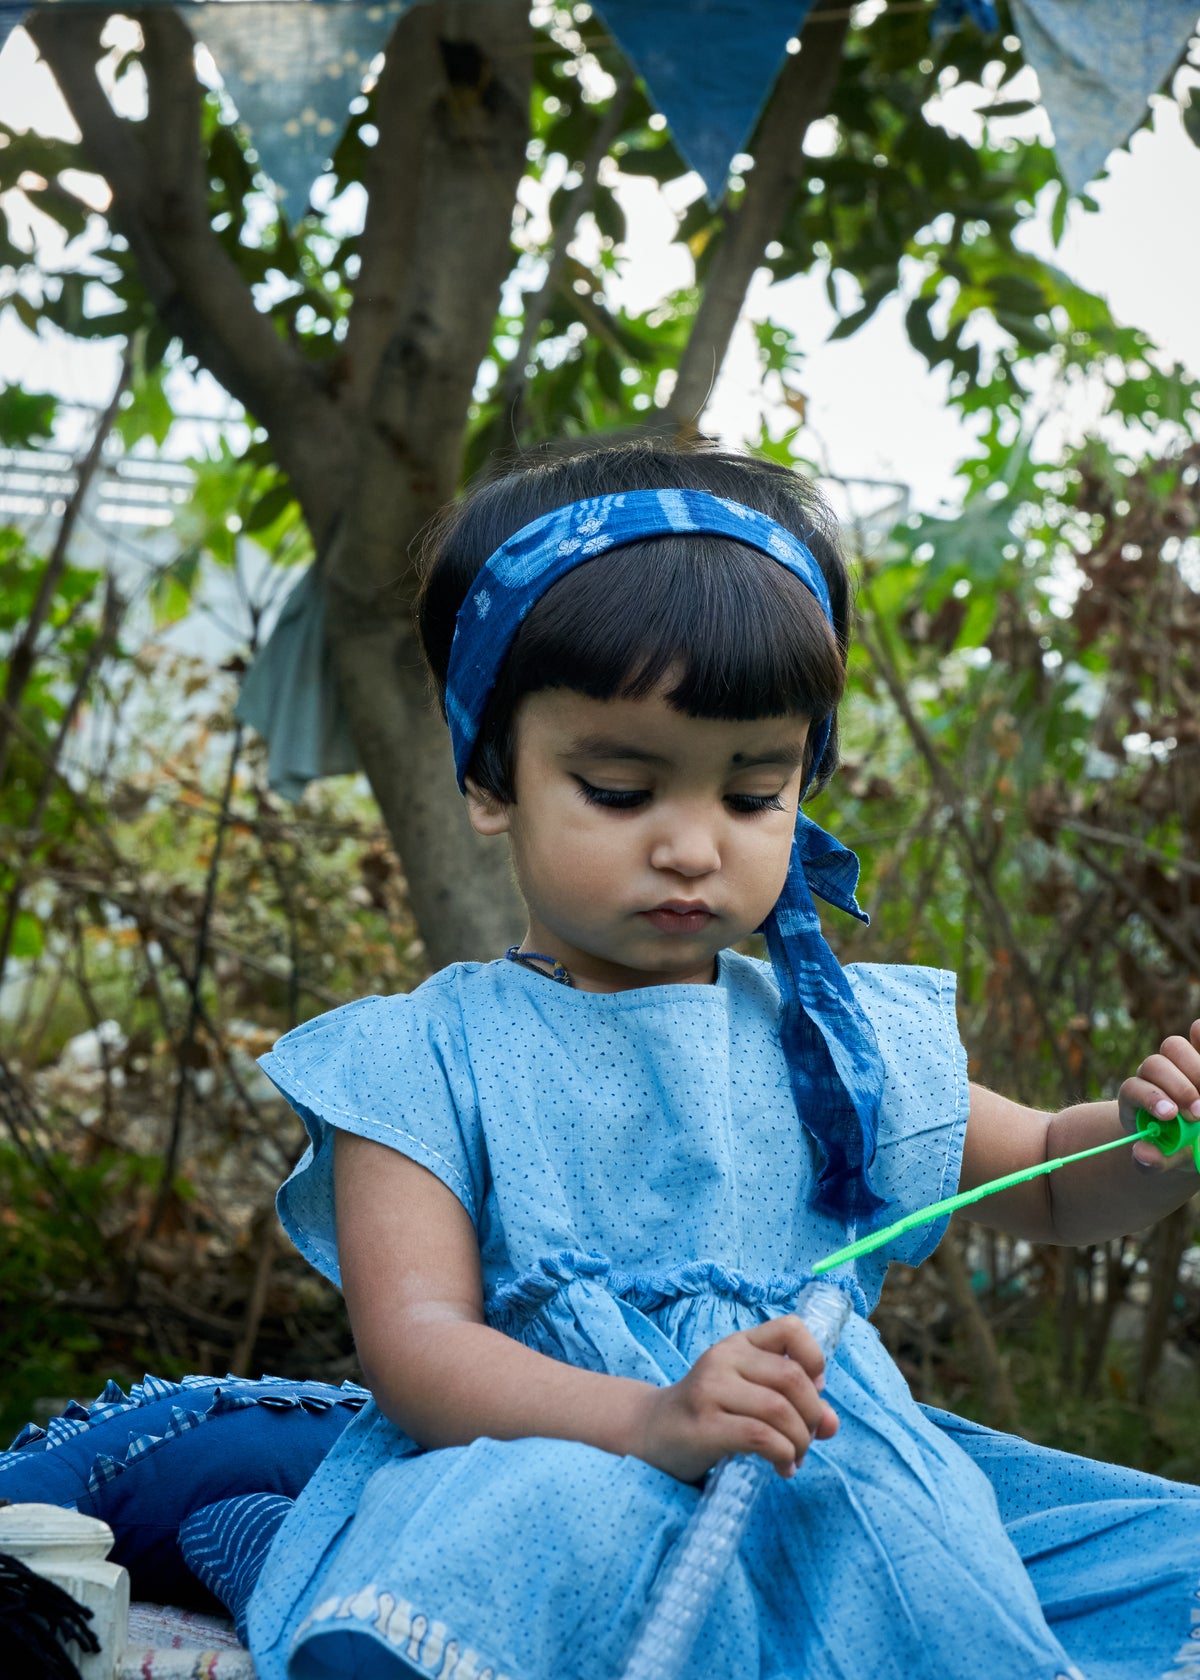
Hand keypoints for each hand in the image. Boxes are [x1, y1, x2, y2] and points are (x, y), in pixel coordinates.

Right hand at [634, 1315, 836, 1484]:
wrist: (652, 1432)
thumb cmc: (709, 1412)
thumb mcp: (750, 1396)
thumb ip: (792, 1403)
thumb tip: (832, 1423)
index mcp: (739, 1343)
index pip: (790, 1328)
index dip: (814, 1358)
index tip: (815, 1389)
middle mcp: (724, 1358)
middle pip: (793, 1378)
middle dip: (812, 1415)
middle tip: (809, 1440)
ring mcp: (710, 1389)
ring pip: (779, 1409)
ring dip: (799, 1441)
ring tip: (795, 1458)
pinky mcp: (704, 1425)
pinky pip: (760, 1436)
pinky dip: (782, 1455)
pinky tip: (782, 1467)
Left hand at [1119, 1021, 1199, 1168]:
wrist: (1192, 1137)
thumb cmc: (1178, 1146)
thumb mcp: (1168, 1157)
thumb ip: (1154, 1160)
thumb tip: (1142, 1154)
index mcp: (1137, 1097)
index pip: (1133, 1088)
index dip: (1150, 1098)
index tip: (1170, 1116)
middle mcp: (1153, 1074)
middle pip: (1154, 1064)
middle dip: (1177, 1087)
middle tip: (1198, 1112)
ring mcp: (1175, 1060)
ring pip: (1174, 1046)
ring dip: (1195, 1067)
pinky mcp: (1197, 1052)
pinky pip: (1197, 1032)